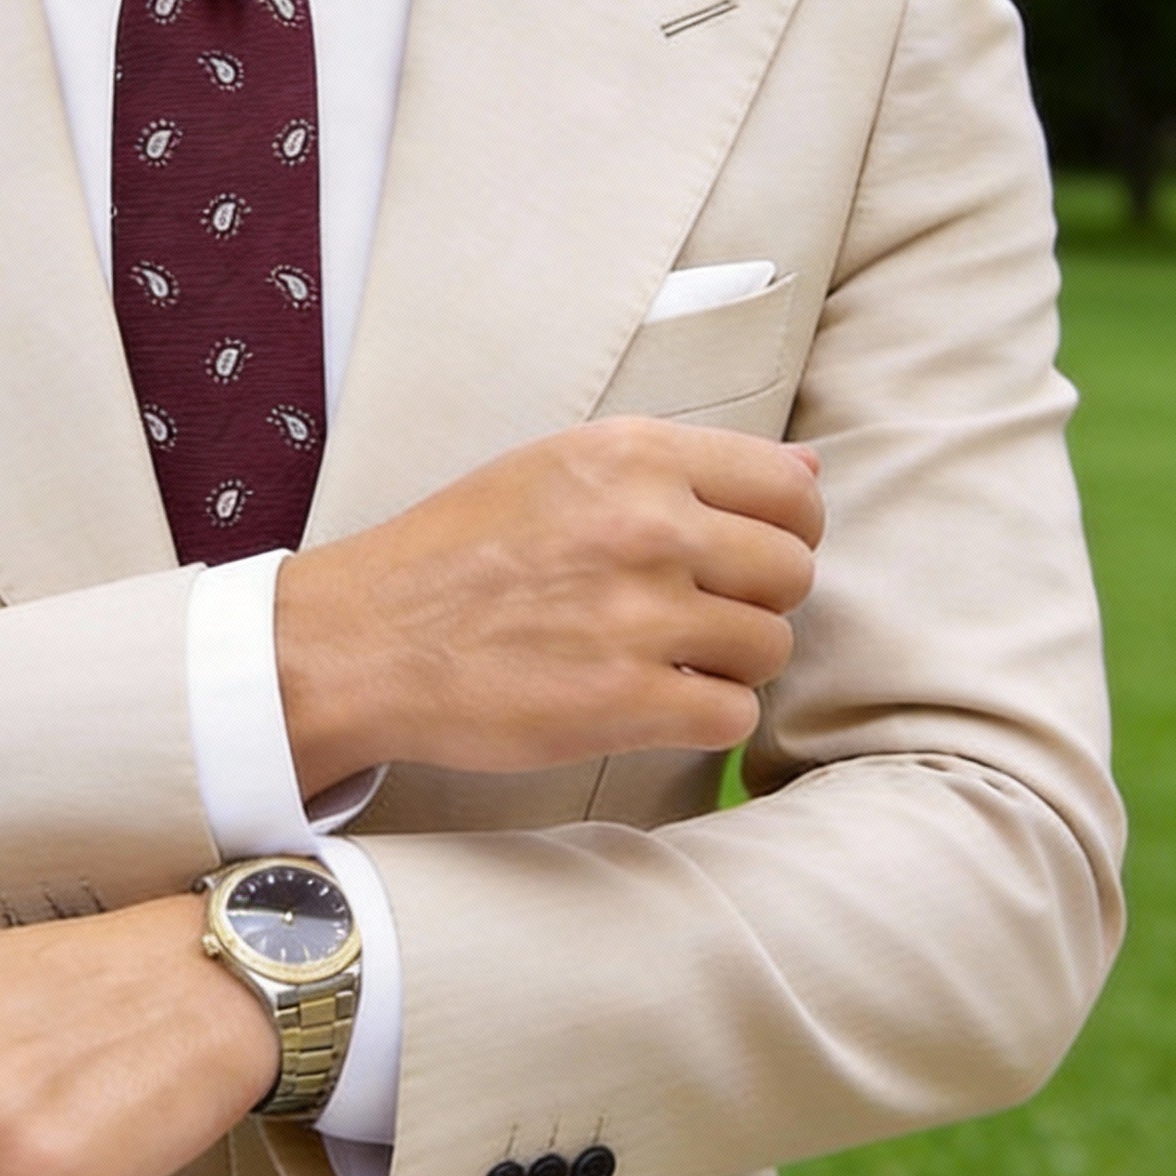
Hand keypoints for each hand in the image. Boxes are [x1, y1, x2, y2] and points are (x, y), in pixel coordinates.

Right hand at [277, 417, 823, 794]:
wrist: (365, 640)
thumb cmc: (453, 554)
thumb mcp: (559, 468)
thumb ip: (681, 467)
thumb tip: (809, 470)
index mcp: (633, 457)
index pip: (791, 491)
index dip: (784, 532)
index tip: (745, 556)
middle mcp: (646, 526)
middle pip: (792, 572)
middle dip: (754, 600)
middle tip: (693, 615)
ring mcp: (639, 616)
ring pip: (769, 647)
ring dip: (728, 663)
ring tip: (661, 660)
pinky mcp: (625, 701)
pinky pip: (732, 715)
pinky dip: (702, 718)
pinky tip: (649, 703)